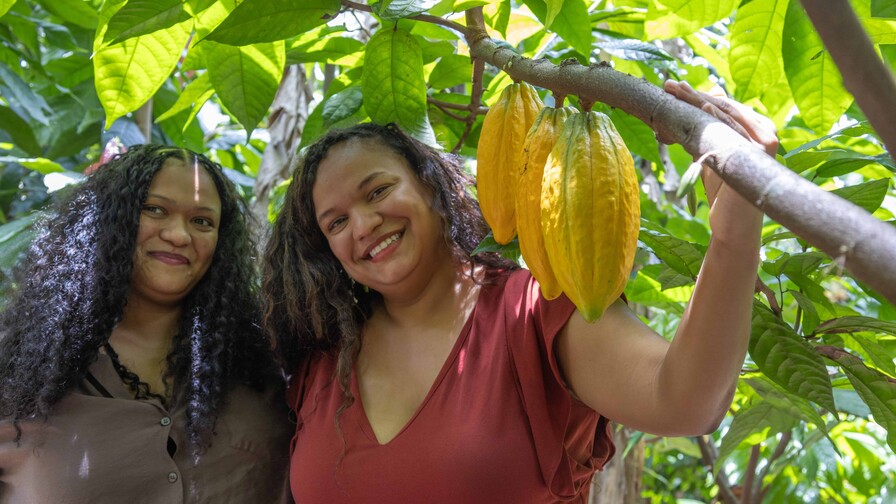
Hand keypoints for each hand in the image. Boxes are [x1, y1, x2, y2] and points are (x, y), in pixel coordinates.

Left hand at [663, 80, 777, 206]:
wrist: (730, 225)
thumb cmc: (721, 189)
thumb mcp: (713, 150)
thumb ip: (710, 126)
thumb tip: (709, 94)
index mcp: (758, 128)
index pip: (724, 104)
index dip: (697, 95)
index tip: (671, 88)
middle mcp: (766, 132)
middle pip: (724, 107)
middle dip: (693, 96)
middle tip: (668, 86)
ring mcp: (766, 144)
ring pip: (726, 115)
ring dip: (697, 102)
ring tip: (673, 93)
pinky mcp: (760, 156)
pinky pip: (735, 131)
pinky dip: (719, 117)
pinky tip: (704, 106)